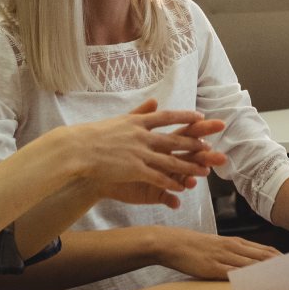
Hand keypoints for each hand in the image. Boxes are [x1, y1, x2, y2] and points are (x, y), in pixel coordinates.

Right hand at [44, 100, 227, 199]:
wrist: (77, 150)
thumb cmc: (93, 135)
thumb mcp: (119, 119)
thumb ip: (140, 112)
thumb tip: (154, 101)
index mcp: (138, 122)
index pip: (168, 117)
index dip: (185, 117)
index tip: (201, 117)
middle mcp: (142, 136)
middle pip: (174, 139)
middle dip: (196, 143)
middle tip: (211, 147)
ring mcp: (139, 153)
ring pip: (170, 161)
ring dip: (189, 167)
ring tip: (204, 172)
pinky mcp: (134, 169)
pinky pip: (157, 177)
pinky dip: (170, 183)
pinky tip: (181, 188)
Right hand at [154, 228, 280, 278]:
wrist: (171, 242)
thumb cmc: (193, 246)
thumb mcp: (217, 245)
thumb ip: (233, 253)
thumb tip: (249, 264)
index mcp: (236, 242)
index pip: (266, 250)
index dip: (282, 258)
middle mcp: (234, 248)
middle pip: (265, 257)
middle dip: (282, 266)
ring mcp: (224, 257)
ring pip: (253, 265)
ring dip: (270, 272)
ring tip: (287, 281)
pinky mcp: (214, 268)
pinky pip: (235, 274)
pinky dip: (249, 279)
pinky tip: (259, 285)